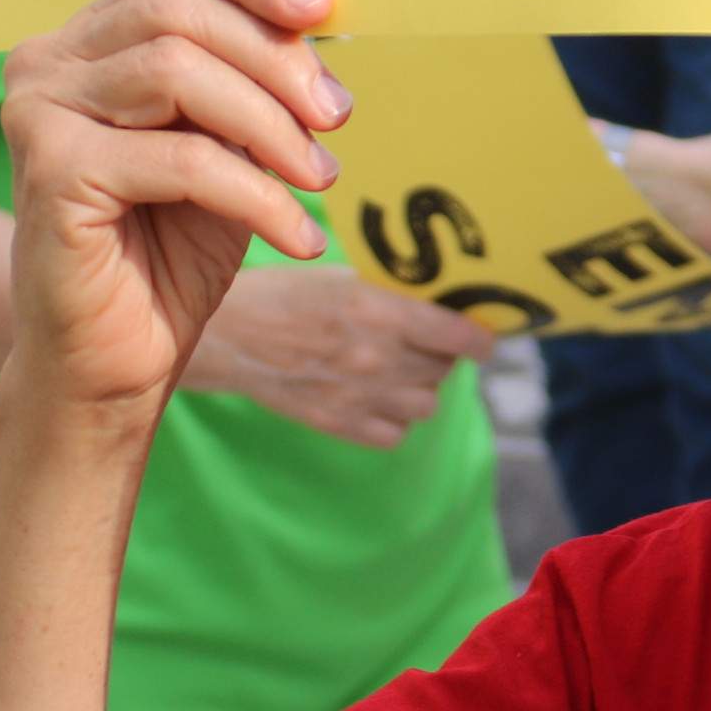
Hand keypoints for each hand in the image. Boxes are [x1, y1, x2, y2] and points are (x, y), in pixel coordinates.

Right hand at [0, 0, 353, 418]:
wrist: (115, 358)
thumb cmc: (172, 247)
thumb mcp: (229, 143)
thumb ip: (253, 76)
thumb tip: (320, 19)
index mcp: (95, 36)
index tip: (324, 8)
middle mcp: (52, 59)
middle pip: (182, 9)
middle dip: (277, 59)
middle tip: (336, 118)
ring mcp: (39, 110)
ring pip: (178, 72)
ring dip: (271, 126)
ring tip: (319, 179)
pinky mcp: (51, 170)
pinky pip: (181, 159)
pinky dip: (256, 196)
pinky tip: (297, 235)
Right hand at [184, 267, 498, 450]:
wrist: (225, 336)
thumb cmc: (280, 295)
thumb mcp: (338, 276)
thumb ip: (386, 295)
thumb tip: (430, 304)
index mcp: (376, 311)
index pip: (454, 336)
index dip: (478, 340)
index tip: (484, 341)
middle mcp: (375, 358)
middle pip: (442, 370)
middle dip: (442, 358)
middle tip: (428, 346)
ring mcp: (357, 396)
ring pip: (426, 405)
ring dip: (422, 388)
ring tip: (402, 372)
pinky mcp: (338, 423)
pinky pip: (394, 433)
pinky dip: (394, 419)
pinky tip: (378, 398)